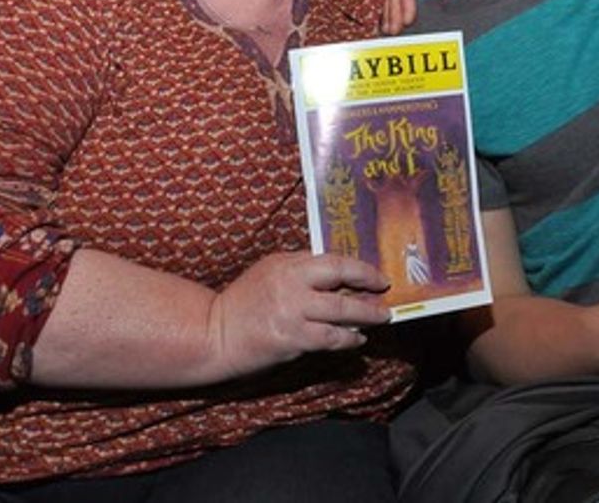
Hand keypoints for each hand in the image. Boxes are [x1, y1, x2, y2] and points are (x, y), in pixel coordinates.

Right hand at [207, 252, 391, 379]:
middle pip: (342, 278)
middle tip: (386, 296)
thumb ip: (301, 268)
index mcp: (287, 264)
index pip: (334, 260)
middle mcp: (291, 283)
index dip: (361, 268)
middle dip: (370, 287)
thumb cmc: (244, 303)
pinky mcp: (291, 338)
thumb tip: (339, 274)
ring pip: (342, 311)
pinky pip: (331, 338)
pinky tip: (358, 339)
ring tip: (380, 318)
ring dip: (367, 315)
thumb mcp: (270, 272)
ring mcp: (292, 311)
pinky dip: (349, 338)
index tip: (378, 276)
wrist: (213, 334)